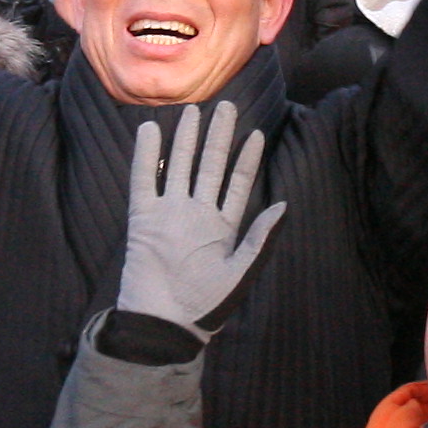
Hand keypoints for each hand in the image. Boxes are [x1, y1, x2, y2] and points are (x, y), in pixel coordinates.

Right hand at [113, 103, 287, 331]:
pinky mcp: (144, 217)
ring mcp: (170, 213)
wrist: (164, 322)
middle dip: (218, 137)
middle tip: (225, 106)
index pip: (238, 184)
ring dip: (185, 139)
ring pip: (179, 166)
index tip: (257, 133)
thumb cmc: (205, 305)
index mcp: (224, 227)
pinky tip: (149, 131)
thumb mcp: (241, 273)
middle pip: (209, 166)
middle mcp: (197, 214)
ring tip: (192, 111)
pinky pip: (144, 179)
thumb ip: (261, 239)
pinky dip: (146, 155)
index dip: (247, 159)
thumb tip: (284, 206)